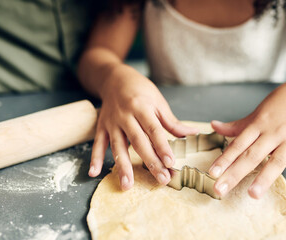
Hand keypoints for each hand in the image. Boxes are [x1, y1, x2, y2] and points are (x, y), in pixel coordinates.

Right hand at [88, 65, 198, 189]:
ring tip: (127, 185)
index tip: (171, 163)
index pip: (154, 130)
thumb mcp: (158, 101)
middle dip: (150, 162)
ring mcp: (112, 122)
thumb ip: (171, 121)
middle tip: (161, 179)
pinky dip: (94, 158)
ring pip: (117, 146)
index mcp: (142, 107)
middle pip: (139, 142)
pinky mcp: (102, 127)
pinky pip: (98, 143)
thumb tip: (191, 133)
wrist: (115, 78)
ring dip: (122, 166)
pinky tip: (94, 173)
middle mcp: (126, 116)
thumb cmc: (140, 90)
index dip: (163, 147)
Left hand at [208, 75, 285, 200]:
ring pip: (277, 161)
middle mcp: (273, 133)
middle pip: (252, 156)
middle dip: (235, 173)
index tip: (212, 173)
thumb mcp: (258, 112)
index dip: (224, 159)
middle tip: (220, 189)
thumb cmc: (281, 103)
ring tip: (253, 194)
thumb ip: (237, 125)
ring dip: (265, 178)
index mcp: (258, 125)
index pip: (238, 145)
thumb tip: (213, 125)